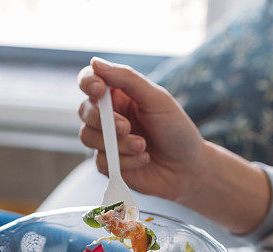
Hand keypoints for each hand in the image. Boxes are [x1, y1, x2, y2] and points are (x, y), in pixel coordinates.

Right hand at [77, 57, 206, 202]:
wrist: (187, 168)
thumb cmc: (175, 129)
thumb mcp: (157, 99)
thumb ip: (128, 79)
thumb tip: (95, 63)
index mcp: (119, 95)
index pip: (90, 81)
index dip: (88, 83)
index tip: (99, 89)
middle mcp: (108, 116)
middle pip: (84, 111)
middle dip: (102, 120)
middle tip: (127, 127)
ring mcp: (106, 140)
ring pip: (88, 137)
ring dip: (117, 143)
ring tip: (142, 147)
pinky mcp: (108, 164)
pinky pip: (100, 161)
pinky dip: (124, 161)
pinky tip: (144, 159)